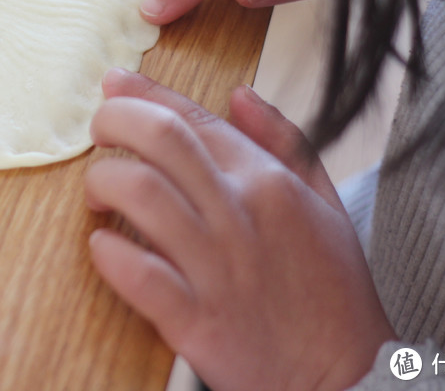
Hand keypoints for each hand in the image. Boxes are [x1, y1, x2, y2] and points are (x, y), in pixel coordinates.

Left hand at [85, 69, 394, 390]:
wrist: (348, 378)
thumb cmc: (332, 292)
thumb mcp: (324, 204)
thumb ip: (283, 142)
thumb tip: (240, 93)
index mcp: (268, 183)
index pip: (194, 117)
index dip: (144, 92)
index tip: (113, 82)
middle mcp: (240, 215)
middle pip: (160, 138)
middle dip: (113, 121)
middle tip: (97, 132)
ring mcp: (217, 268)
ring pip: (140, 193)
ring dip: (103, 182)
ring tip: (98, 195)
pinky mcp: (198, 321)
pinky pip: (139, 274)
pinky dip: (109, 254)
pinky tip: (102, 247)